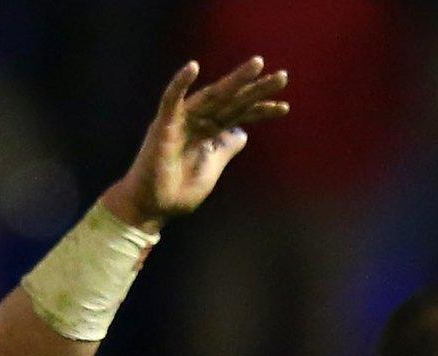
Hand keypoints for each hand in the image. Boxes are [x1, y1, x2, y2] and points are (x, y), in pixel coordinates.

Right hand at [102, 58, 289, 231]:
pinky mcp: (163, 127)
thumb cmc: (178, 190)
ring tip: (257, 65)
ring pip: (212, 95)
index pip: (240, 114)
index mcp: (210, 132)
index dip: (261, 110)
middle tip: (283, 77)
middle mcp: (198, 122)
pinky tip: (192, 67)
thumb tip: (242, 133)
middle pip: (232, 100)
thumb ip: (225, 149)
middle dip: (257, 88)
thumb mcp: (212, 168)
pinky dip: (179, 83)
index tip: (285, 107)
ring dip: (235, 80)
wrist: (152, 208)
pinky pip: (171, 101)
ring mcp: (181, 122)